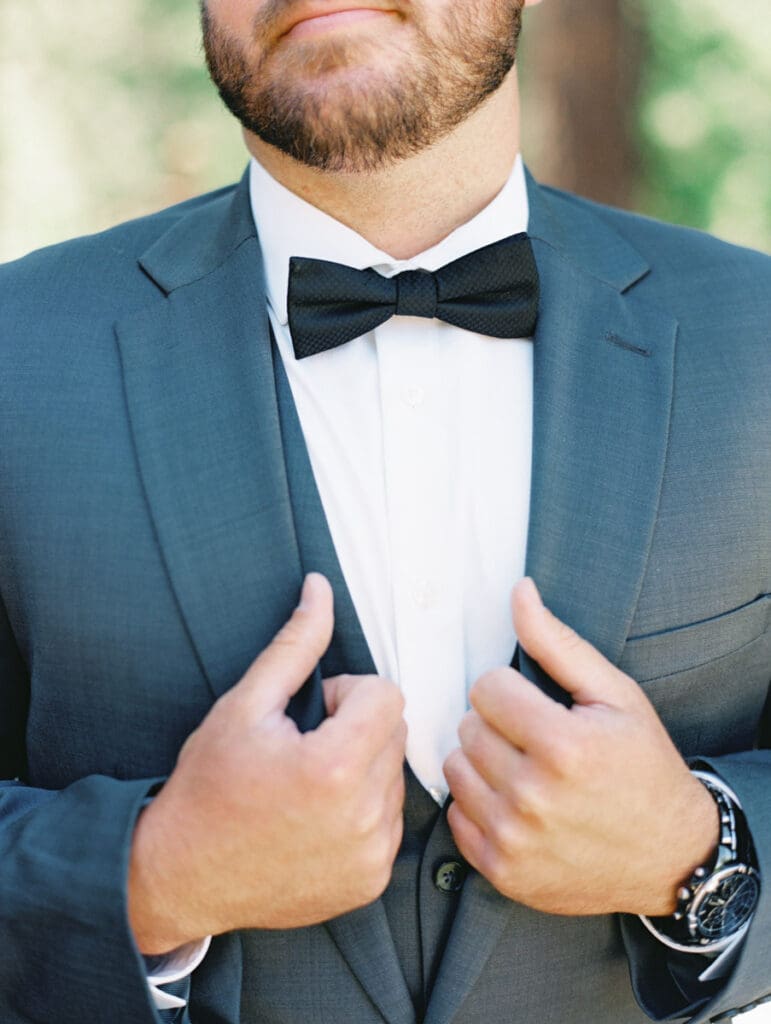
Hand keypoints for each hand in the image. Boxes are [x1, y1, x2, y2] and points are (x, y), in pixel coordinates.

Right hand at [128, 573, 406, 953]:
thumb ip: (295, 643)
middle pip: (395, 732)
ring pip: (395, 775)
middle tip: (303, 747)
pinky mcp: (370, 881)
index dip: (346, 693)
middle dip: (356, 726)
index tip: (310, 713)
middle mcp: (363, 816)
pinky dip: (362, 810)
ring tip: (307, 784)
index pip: (387, 694)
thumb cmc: (208, 785)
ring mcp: (371, 855)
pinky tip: (315, 818)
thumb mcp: (244, 705)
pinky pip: (390, 821)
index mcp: (335, 768)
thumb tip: (320, 585)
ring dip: (363, 767)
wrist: (180, 875)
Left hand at [443, 578, 718, 917]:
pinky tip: (513, 803)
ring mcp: (515, 839)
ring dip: (481, 761)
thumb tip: (519, 592)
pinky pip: (455, 816)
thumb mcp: (615, 695)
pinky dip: (477, 805)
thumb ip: (558, 642)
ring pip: (455, 769)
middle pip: (467, 727)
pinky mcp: (502, 871)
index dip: (509, 689)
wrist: (670, 855)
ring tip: (521, 766)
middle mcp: (534, 796)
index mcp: (564, 746)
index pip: (486, 688)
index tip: (534, 704)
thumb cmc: (642, 765)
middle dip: (494, 723)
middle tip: (531, 737)